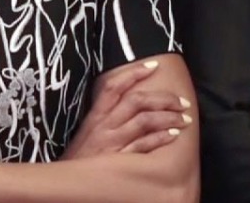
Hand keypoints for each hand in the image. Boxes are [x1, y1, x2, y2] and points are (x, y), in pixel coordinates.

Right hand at [64, 60, 192, 158]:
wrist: (66, 184)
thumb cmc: (79, 159)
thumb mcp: (87, 132)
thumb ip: (105, 117)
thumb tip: (126, 100)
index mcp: (95, 117)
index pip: (114, 87)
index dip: (134, 73)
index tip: (154, 65)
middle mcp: (104, 126)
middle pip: (136, 101)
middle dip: (163, 98)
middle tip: (182, 101)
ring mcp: (112, 143)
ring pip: (144, 121)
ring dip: (168, 117)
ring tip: (184, 118)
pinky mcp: (119, 162)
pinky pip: (143, 146)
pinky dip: (161, 138)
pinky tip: (174, 135)